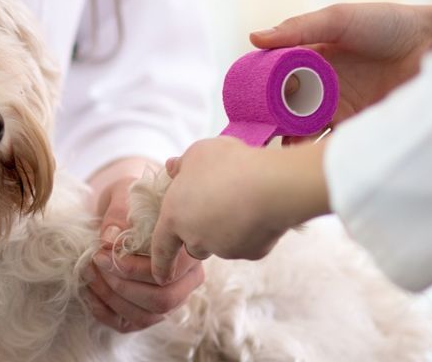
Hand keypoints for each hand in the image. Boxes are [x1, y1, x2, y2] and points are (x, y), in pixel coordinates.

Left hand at [85, 158, 204, 331]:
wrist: (123, 212)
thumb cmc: (130, 202)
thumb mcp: (125, 195)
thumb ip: (120, 212)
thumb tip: (110, 239)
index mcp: (190, 252)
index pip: (171, 271)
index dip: (135, 267)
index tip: (104, 251)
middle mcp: (186, 281)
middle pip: (162, 300)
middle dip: (122, 285)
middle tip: (96, 262)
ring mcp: (169, 301)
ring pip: (146, 316)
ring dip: (110, 297)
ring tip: (88, 272)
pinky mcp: (147, 313)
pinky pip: (127, 324)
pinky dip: (103, 311)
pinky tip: (87, 290)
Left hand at [148, 138, 331, 282]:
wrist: (271, 185)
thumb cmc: (228, 164)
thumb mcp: (198, 153)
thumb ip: (183, 164)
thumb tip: (173, 168)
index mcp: (175, 216)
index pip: (161, 246)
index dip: (160, 263)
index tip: (159, 278)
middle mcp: (196, 239)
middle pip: (194, 245)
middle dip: (201, 235)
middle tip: (216, 210)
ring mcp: (224, 249)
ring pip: (222, 245)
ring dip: (227, 231)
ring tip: (243, 202)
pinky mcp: (251, 253)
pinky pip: (249, 244)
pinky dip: (252, 232)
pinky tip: (261, 210)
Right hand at [251, 3, 431, 142]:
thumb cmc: (388, 24)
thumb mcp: (339, 19)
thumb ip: (298, 29)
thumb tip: (253, 38)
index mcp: (310, 64)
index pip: (274, 86)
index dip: (258, 100)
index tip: (244, 114)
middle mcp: (321, 90)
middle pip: (285, 116)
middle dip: (270, 131)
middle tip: (255, 144)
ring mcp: (340, 112)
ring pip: (305, 135)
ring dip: (290, 147)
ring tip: (277, 159)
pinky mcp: (359, 129)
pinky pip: (332, 146)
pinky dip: (318, 156)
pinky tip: (306, 163)